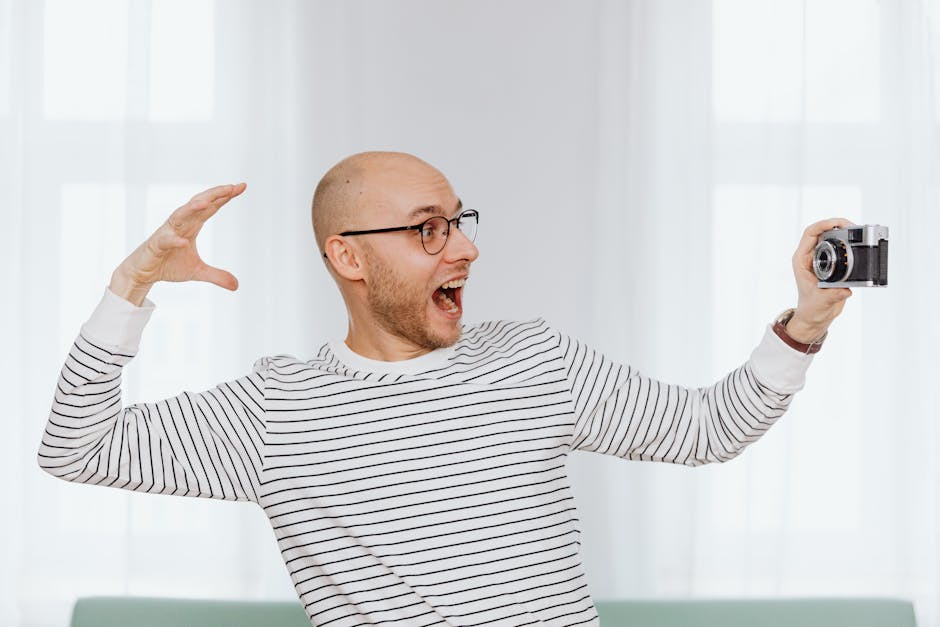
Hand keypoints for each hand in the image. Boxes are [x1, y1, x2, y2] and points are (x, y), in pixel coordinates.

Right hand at [109, 183, 246, 305]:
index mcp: (192, 225)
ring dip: (193, 208)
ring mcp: (167, 232)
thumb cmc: (168, 265)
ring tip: (207, 202)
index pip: (210, 208)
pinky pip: (165, 240)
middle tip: (231, 187)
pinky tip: (184, 242)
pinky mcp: (155, 245)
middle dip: (214, 195)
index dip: (224, 197)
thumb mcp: (197, 271)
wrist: (143, 273)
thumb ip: (217, 276)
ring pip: (180, 215)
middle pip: (198, 204)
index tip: (241, 187)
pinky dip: (174, 240)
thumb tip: (237, 286)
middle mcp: (180, 224)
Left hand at [786, 217, 854, 342]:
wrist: (816, 315)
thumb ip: (832, 295)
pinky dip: (850, 244)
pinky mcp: (832, 264)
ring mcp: (821, 259)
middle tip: (855, 227)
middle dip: (838, 226)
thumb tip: (845, 290)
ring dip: (846, 233)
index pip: (810, 234)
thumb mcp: (821, 301)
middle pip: (823, 232)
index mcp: (801, 260)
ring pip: (832, 238)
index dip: (824, 225)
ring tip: (859, 233)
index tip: (838, 224)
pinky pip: (840, 248)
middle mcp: (810, 256)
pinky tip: (860, 244)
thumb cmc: (812, 308)